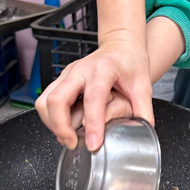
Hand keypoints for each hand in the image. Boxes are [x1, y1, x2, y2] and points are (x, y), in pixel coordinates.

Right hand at [35, 36, 152, 150]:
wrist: (120, 46)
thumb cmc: (130, 62)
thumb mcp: (143, 84)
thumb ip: (143, 108)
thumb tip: (144, 129)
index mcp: (102, 70)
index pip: (92, 98)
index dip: (92, 124)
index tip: (93, 144)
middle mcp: (79, 70)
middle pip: (57, 99)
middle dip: (60, 126)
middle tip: (73, 144)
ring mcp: (67, 74)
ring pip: (45, 101)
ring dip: (52, 123)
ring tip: (68, 138)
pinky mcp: (61, 80)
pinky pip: (45, 101)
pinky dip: (50, 118)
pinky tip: (64, 127)